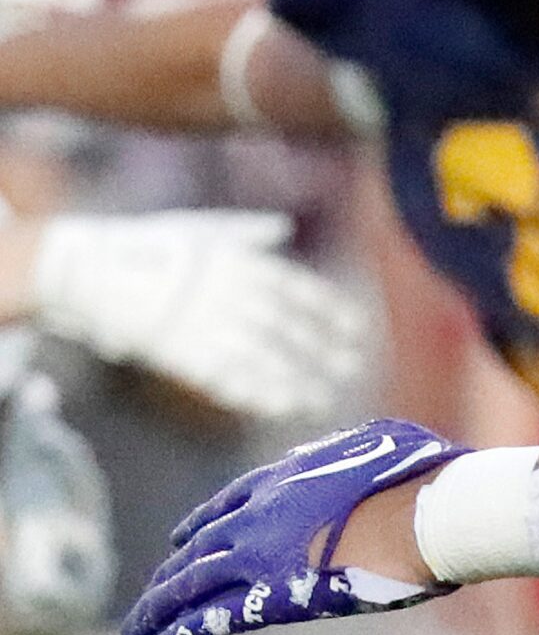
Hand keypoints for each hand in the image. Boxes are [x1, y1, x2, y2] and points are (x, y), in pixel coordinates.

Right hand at [11, 210, 369, 420]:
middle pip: (288, 329)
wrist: (86, 269)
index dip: (331, 312)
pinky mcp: (179, 354)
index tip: (357, 331)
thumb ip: (244, 233)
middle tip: (350, 369)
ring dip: (295, 380)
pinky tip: (280, 407)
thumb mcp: (199, 229)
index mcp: (239, 262)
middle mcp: (230, 294)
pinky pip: (225, 379)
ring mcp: (205, 325)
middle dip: (321, 351)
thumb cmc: (147, 245)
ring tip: (321, 398)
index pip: (299, 290)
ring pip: (263, 360)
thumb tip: (281, 227)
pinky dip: (255, 394)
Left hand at [121, 418, 466, 634]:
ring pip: (190, 585)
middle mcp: (260, 516)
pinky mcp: (274, 595)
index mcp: (285, 479)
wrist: (427, 511)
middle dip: (170, 575)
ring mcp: (261, 556)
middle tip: (150, 596)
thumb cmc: (422, 478)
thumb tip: (366, 449)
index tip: (178, 541)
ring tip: (137, 631)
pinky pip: (214, 617)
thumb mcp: (385, 444)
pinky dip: (182, 634)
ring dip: (158, 609)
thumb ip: (357, 452)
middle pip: (198, 549)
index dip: (199, 526)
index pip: (227, 505)